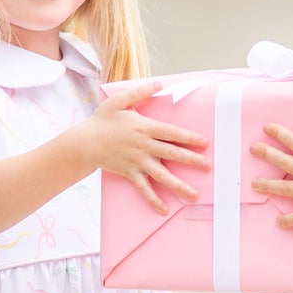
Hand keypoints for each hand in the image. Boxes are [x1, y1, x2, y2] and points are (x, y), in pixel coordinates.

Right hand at [80, 81, 209, 213]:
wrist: (85, 142)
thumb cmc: (103, 120)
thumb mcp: (120, 100)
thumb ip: (140, 92)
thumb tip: (158, 82)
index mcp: (144, 127)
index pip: (172, 133)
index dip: (189, 137)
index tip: (204, 143)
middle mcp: (144, 146)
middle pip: (172, 154)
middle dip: (191, 160)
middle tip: (208, 166)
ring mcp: (137, 162)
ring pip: (162, 175)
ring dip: (179, 185)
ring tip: (194, 195)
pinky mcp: (130, 173)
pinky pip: (144, 189)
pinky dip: (154, 199)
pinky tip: (164, 209)